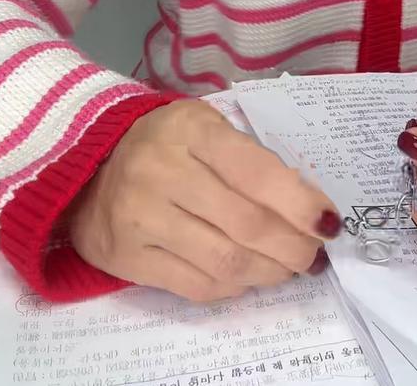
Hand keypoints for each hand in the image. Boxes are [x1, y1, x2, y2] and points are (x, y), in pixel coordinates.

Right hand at [65, 99, 340, 301]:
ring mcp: (141, 215)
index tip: (329, 223)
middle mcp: (161, 169)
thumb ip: (250, 160)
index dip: (300, 203)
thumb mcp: (203, 129)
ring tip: (285, 268)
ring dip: (270, 272)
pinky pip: (198, 286)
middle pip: (247, 224)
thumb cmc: (163, 144)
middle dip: (293, 247)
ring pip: (227, 262)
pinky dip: (233, 288)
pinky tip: (244, 275)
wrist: (87, 168)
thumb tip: (308, 208)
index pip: (255, 171)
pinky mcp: (128, 255)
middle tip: (312, 254)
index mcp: (188, 128)